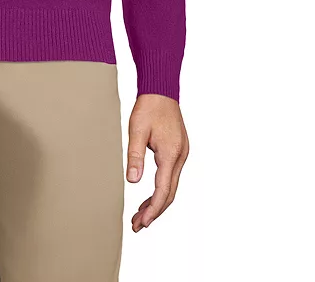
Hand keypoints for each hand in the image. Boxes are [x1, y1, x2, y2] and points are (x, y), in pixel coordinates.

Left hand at [126, 93, 188, 231]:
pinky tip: (149, 194)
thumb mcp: (136, 130)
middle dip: (154, 211)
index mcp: (171, 154)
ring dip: (157, 201)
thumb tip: (133, 181)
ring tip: (140, 215)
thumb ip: (135, 155)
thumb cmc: (148, 107)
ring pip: (171, 186)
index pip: (163, 191)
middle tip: (138, 225)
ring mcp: (181, 154)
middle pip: (169, 193)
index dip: (153, 210)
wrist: (161, 89)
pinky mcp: (178, 150)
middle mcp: (180, 157)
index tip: (142, 223)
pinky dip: (161, 188)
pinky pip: (171, 176)